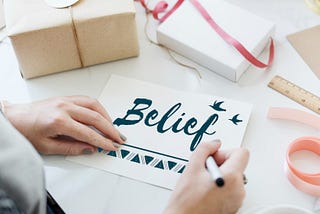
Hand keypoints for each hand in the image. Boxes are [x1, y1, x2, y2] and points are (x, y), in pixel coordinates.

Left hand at [3, 96, 124, 154]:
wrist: (14, 117)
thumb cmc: (26, 131)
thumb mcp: (47, 147)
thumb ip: (70, 148)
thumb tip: (89, 148)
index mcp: (59, 121)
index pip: (88, 133)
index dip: (103, 141)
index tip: (112, 146)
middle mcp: (64, 107)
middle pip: (95, 117)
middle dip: (110, 129)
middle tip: (119, 138)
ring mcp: (66, 100)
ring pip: (94, 105)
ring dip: (107, 117)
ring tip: (113, 128)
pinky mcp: (66, 97)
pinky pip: (87, 100)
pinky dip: (98, 108)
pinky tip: (102, 115)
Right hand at [164, 141, 248, 213]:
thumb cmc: (186, 201)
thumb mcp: (192, 168)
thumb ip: (204, 149)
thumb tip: (214, 144)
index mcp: (232, 178)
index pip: (241, 153)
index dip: (225, 151)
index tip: (213, 157)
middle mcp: (239, 190)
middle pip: (236, 165)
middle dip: (220, 163)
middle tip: (203, 170)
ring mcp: (237, 200)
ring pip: (233, 177)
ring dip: (219, 175)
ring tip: (202, 182)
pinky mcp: (232, 207)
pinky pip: (230, 189)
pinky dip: (220, 186)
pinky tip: (205, 191)